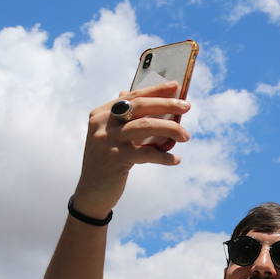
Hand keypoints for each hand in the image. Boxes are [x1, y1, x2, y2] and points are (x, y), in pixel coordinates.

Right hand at [73, 81, 191, 217]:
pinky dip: (164, 156)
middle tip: (187, 106)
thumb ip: (124, 118)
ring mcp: (108, 140)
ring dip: (171, 129)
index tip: (176, 86)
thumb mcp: (112, 136)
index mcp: (101, 113)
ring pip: (146, 126)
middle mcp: (102, 123)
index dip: (155, 90)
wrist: (91, 192)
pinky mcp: (116, 159)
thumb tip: (141, 97)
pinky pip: (148, 153)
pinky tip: (175, 160)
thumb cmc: (108, 161)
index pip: (132, 96)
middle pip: (140, 107)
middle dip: (167, 104)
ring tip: (186, 136)